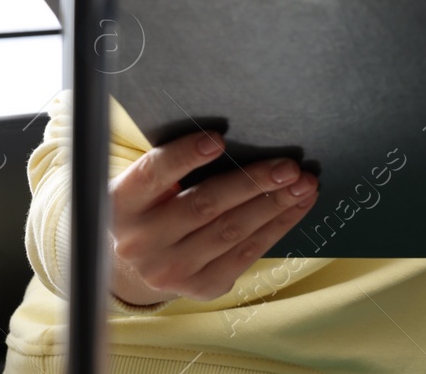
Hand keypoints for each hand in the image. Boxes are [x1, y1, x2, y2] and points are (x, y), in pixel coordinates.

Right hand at [108, 131, 318, 304]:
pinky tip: (297, 207)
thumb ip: (176, 166)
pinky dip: (277, 226)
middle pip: (205, 205)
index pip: (153, 174)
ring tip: (304, 184)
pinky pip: (246, 254)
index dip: (185, 156)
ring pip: (231, 231)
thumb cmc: (154, 206)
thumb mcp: (148, 185)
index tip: (219, 138)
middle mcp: (139, 241)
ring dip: (275, 205)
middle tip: (289, 167)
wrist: (139, 265)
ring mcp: (168, 269)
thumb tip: (238, 140)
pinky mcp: (198, 286)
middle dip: (253, 183)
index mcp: (121, 204)